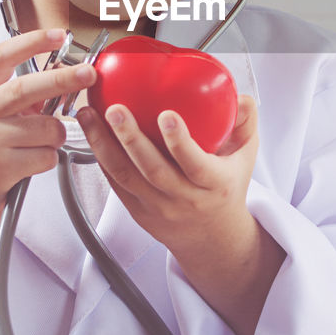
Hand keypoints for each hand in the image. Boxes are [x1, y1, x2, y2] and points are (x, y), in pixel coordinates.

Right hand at [0, 28, 96, 226]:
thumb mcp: (1, 112)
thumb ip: (27, 93)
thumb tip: (67, 71)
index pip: (2, 56)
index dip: (31, 42)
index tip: (58, 34)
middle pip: (25, 87)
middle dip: (62, 78)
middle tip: (89, 73)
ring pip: (46, 128)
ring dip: (56, 136)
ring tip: (38, 144)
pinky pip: (46, 156)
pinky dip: (49, 158)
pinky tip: (30, 162)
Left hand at [76, 95, 260, 257]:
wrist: (211, 237)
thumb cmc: (225, 190)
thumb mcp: (245, 157)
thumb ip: (245, 124)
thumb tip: (240, 97)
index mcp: (214, 184)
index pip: (196, 165)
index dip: (180, 142)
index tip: (167, 116)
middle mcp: (183, 198)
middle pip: (153, 170)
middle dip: (131, 138)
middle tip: (115, 109)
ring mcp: (157, 207)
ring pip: (125, 177)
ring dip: (103, 144)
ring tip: (89, 116)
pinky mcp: (137, 211)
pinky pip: (115, 183)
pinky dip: (100, 158)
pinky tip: (91, 134)